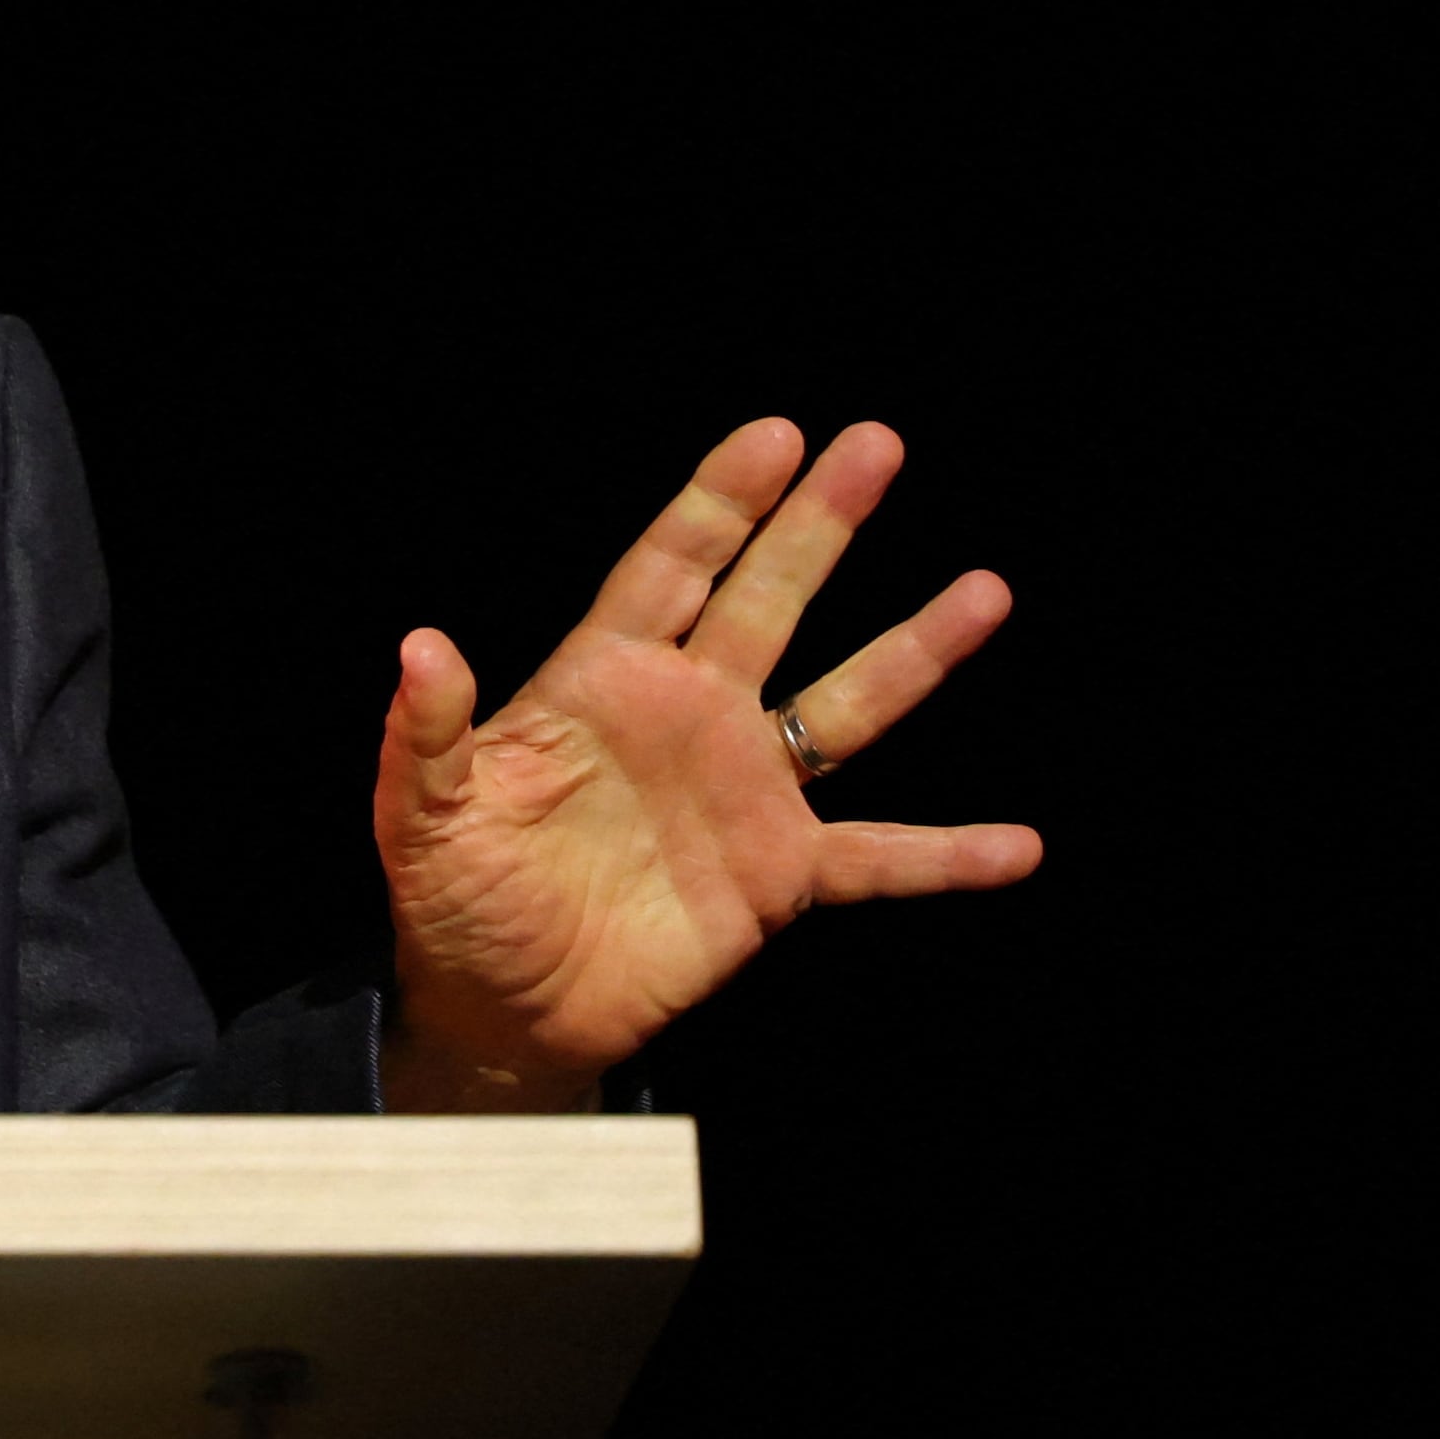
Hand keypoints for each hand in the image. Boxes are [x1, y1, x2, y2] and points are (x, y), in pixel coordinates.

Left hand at [374, 419, 1041, 1110]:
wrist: (500, 1003)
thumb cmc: (455, 895)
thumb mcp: (423, 813)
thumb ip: (431, 732)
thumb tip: (419, 648)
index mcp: (602, 682)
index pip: (669, 569)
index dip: (720, 503)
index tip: (777, 435)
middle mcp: (689, 716)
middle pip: (766, 600)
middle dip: (819, 525)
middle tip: (877, 443)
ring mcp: (743, 791)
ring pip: (845, 705)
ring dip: (915, 650)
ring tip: (987, 590)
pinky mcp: (777, 876)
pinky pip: (879, 860)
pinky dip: (947, 856)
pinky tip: (1019, 845)